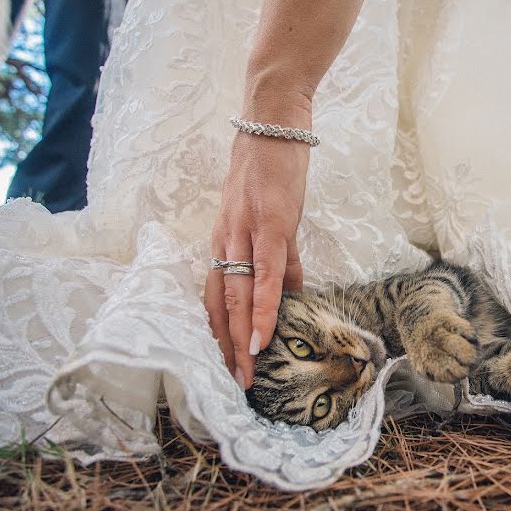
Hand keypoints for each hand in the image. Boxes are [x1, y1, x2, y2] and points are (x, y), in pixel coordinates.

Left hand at [205, 125, 309, 389]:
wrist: (271, 124)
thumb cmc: (272, 170)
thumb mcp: (272, 218)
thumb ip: (281, 258)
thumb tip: (292, 293)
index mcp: (223, 242)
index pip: (217, 297)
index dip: (221, 333)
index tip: (227, 365)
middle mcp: (224, 244)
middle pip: (220, 305)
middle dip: (225, 348)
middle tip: (233, 386)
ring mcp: (242, 236)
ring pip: (237, 298)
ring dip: (240, 339)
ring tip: (246, 374)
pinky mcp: (267, 227)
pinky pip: (264, 277)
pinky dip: (264, 310)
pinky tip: (263, 337)